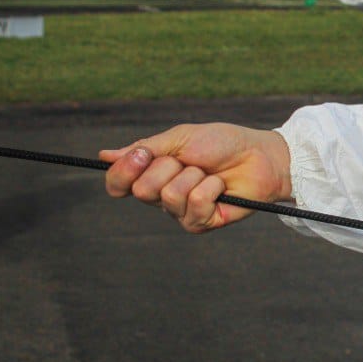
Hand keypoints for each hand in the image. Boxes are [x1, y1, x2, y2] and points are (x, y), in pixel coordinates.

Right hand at [100, 123, 292, 232]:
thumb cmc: (222, 143)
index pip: (117, 185)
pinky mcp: (201, 223)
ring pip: (168, 196)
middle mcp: (161, 197)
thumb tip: (103, 155)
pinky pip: (194, 205)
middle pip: (141, 190)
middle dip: (168, 167)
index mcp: (152, 175)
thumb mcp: (180, 138)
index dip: (124, 172)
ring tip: (209, 172)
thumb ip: (145, 149)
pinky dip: (210, 188)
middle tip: (191, 161)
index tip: (143, 155)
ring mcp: (180, 213)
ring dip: (192, 176)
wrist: (259, 155)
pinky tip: (221, 186)